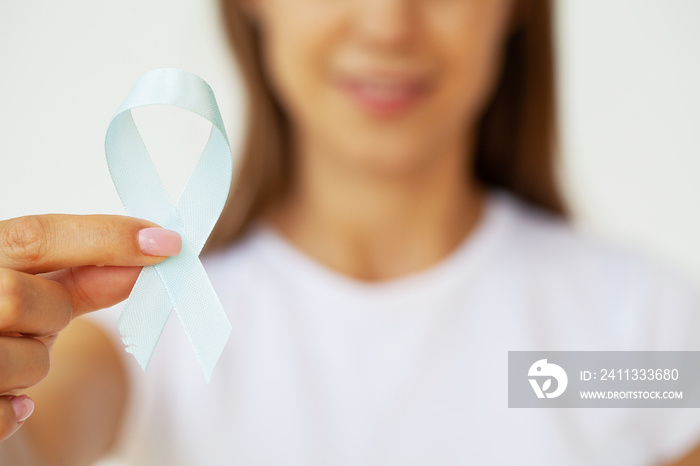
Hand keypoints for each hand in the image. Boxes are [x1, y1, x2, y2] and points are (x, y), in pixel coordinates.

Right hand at [0, 214, 180, 441]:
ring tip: (14, 356)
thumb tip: (154, 250)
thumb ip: (88, 274)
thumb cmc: (5, 322)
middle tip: (43, 320)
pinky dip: (17, 410)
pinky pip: (5, 415)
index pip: (36, 236)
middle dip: (49, 313)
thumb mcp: (39, 290)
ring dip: (33, 365)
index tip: (164, 243)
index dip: (106, 238)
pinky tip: (8, 396)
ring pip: (21, 360)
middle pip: (20, 298)